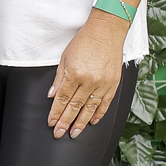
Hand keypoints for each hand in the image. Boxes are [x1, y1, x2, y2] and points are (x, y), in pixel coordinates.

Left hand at [48, 13, 125, 137]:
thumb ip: (59, 78)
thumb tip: (52, 95)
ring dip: (81, 122)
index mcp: (75, 73)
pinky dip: (99, 114)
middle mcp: (89, 81)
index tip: (51, 122)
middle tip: (59, 133)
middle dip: (65, 121)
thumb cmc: (84, 42)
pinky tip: (93, 122)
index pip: (63, 98)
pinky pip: (105, 103)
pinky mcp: (113, 83)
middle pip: (75, 106)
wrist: (106, 31)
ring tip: (74, 133)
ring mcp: (103, 83)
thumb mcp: (65, 57)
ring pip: (90, 108)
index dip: (56, 112)